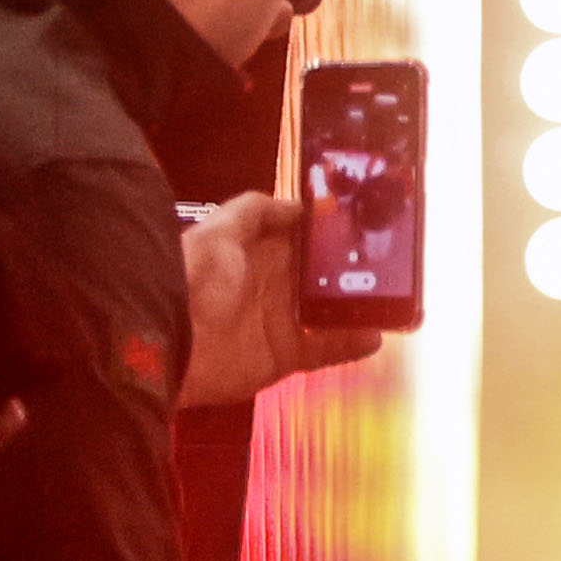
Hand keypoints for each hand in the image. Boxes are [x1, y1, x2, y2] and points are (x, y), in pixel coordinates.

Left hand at [178, 195, 384, 408]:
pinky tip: (375, 334)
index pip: (301, 240)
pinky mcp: (286, 355)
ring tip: (393, 297)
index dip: (329, 233)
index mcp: (256, 253)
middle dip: (354, 269)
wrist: (167, 343)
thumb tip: (297, 205)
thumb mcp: (218, 232)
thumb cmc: (193, 280)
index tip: (363, 223)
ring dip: (359, 307)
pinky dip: (351, 344)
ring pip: (331, 312)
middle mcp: (271, 286)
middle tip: (390, 261)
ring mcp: (280, 322)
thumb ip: (254, 212)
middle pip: (322, 276)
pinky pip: (326, 349)